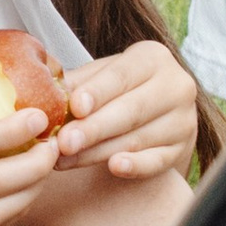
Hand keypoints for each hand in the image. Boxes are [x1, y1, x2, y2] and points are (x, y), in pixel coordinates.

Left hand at [55, 38, 203, 178]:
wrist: (158, 112)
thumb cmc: (119, 90)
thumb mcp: (101, 76)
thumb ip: (77, 83)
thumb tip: (42, 90)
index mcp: (153, 58)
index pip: (122, 76)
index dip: (98, 92)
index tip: (75, 108)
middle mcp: (176, 86)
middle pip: (131, 110)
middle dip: (93, 128)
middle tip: (63, 143)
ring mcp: (183, 120)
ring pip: (137, 139)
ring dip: (98, 152)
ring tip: (65, 159)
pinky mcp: (182, 149)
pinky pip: (157, 161)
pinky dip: (136, 166)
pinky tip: (115, 167)